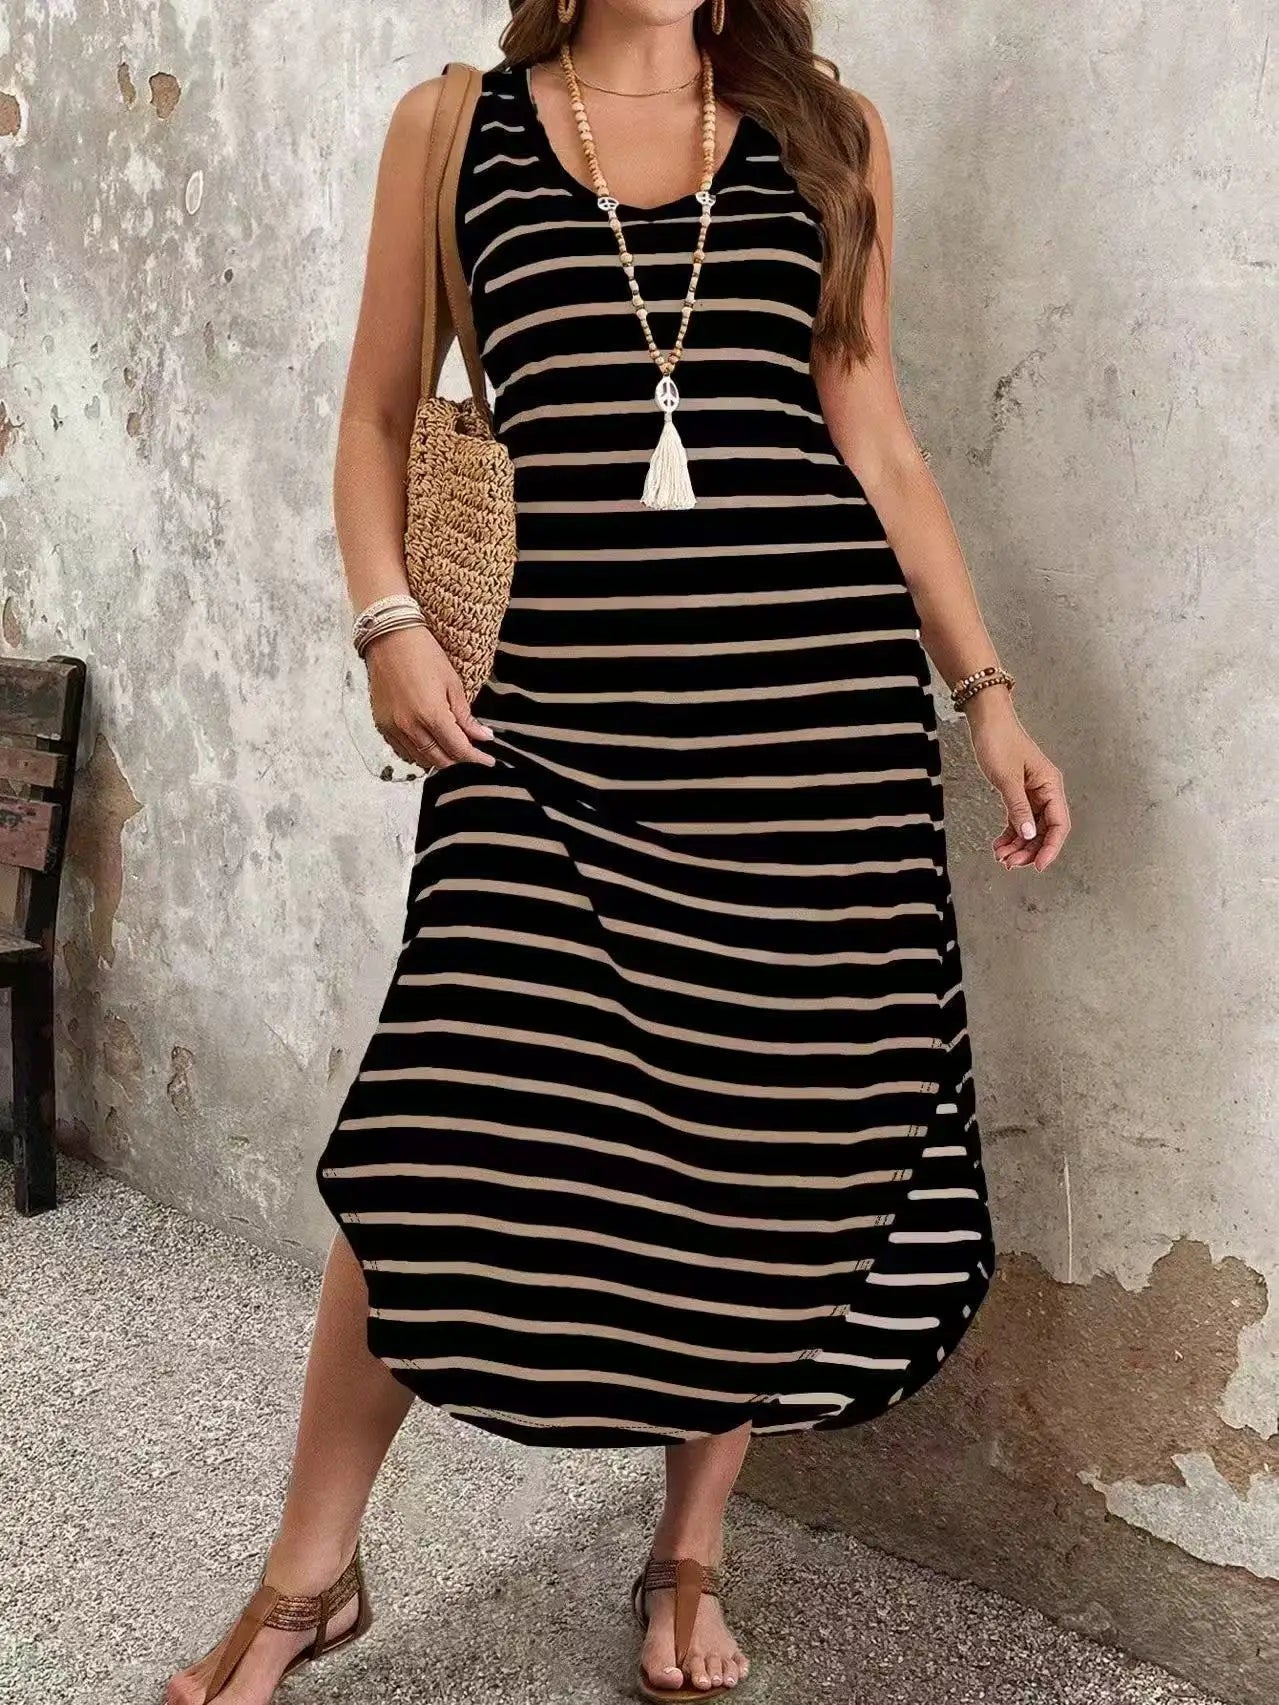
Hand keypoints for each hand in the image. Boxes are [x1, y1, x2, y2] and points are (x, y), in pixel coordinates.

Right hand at [363, 623, 495, 771]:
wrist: (389, 637)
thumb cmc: (422, 653)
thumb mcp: (452, 683)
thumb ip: (465, 716)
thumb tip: (482, 736)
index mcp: (431, 714)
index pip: (459, 749)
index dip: (476, 758)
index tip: (487, 762)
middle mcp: (410, 726)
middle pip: (440, 759)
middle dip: (459, 760)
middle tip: (472, 754)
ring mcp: (393, 727)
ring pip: (420, 759)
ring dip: (439, 759)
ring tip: (451, 748)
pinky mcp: (382, 725)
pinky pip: (402, 750)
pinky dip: (418, 753)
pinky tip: (428, 744)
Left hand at [963, 689, 1069, 871]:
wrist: (987, 720)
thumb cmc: (999, 741)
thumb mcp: (1007, 778)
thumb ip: (1018, 807)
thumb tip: (1029, 834)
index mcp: (1051, 786)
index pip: (1059, 824)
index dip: (1050, 848)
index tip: (1038, 866)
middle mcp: (1046, 791)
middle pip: (1045, 830)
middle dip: (1029, 850)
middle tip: (1010, 864)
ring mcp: (1033, 793)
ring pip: (1031, 827)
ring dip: (1018, 845)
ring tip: (1001, 857)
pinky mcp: (1018, 793)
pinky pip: (1019, 819)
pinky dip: (1010, 833)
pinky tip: (999, 845)